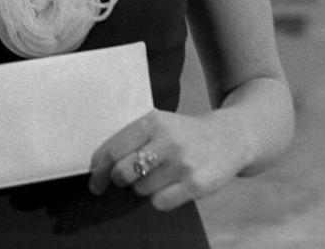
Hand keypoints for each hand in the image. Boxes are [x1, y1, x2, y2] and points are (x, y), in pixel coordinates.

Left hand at [87, 109, 244, 211]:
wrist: (229, 138)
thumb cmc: (184, 134)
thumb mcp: (159, 124)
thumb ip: (132, 139)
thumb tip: (99, 168)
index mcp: (152, 121)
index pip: (113, 149)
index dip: (98, 169)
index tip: (94, 180)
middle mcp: (167, 140)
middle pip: (122, 173)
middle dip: (120, 180)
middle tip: (126, 178)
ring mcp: (182, 163)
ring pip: (141, 190)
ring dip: (144, 188)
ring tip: (161, 176)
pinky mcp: (196, 184)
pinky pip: (160, 203)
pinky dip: (161, 199)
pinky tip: (172, 186)